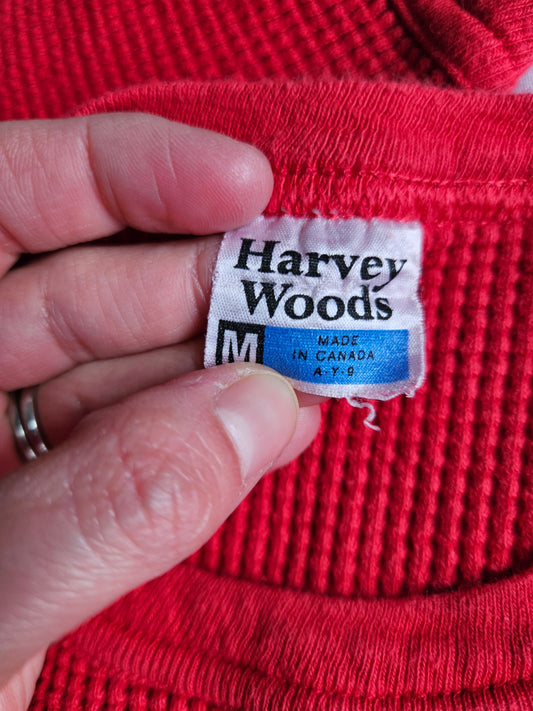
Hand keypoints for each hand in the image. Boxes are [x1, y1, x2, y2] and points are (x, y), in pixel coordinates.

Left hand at [0, 114, 320, 708]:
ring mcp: (0, 441)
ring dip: (227, 363)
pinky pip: (138, 442)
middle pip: (80, 284)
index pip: (0, 202)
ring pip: (123, 367)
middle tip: (313, 288)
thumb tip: (258, 407)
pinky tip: (278, 422)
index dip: (121, 175)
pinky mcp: (53, 499)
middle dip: (206, 282)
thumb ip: (102, 508)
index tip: (242, 183)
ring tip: (315, 362)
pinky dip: (212, 434)